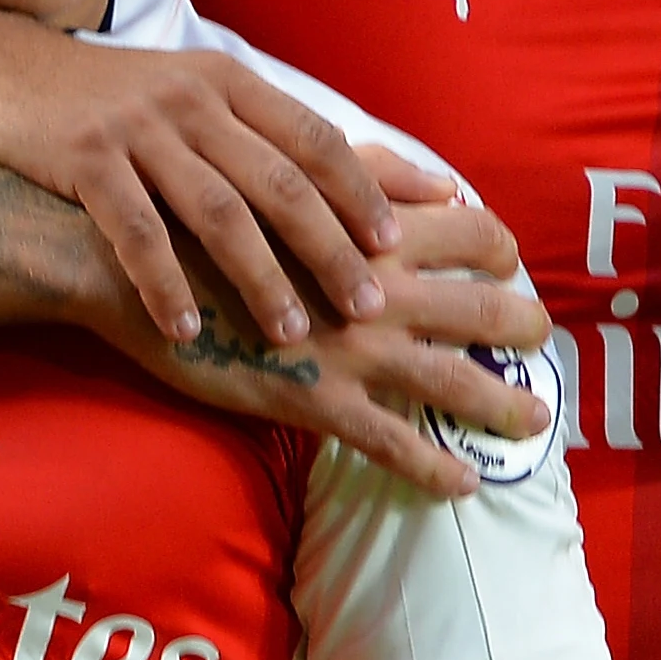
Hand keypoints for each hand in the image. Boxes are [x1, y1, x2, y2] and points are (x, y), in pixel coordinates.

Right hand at [0, 19, 407, 352]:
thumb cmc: (108, 100)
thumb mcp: (193, 97)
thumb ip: (269, 135)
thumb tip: (361, 174)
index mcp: (229, 83)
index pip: (316, 139)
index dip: (362, 193)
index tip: (399, 248)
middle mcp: (192, 100)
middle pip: (280, 181)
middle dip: (329, 248)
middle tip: (369, 307)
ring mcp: (137, 129)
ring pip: (216, 212)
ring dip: (260, 277)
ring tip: (291, 335)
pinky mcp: (83, 159)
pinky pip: (135, 233)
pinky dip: (164, 285)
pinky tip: (185, 332)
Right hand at [94, 153, 554, 496]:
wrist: (116, 260)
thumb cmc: (194, 213)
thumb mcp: (283, 174)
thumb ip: (363, 175)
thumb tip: (438, 180)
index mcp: (365, 225)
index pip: (467, 226)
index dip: (498, 245)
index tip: (510, 263)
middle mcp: (369, 285)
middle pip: (478, 305)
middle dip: (521, 327)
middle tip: (544, 339)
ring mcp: (344, 347)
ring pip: (448, 380)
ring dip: (500, 404)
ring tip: (534, 419)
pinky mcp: (308, 398)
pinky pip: (388, 443)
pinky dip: (433, 467)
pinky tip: (465, 485)